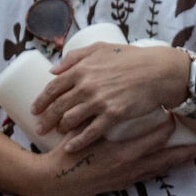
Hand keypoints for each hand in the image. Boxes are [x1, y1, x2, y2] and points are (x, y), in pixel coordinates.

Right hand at [30, 115, 195, 195]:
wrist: (50, 181)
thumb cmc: (64, 154)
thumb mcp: (81, 132)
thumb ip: (96, 115)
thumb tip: (107, 97)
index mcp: (124, 153)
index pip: (155, 138)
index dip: (168, 127)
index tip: (175, 115)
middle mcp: (131, 168)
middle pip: (166, 159)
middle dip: (186, 153)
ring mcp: (127, 179)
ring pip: (159, 170)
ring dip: (176, 163)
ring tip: (194, 157)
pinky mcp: (121, 186)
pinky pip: (147, 177)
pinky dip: (159, 170)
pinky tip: (167, 167)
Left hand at [31, 43, 185, 151]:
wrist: (160, 71)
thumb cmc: (133, 58)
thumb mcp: (102, 48)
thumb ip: (76, 56)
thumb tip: (54, 70)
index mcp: (82, 69)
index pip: (53, 87)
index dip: (41, 101)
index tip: (35, 110)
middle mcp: (87, 86)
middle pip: (58, 107)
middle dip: (46, 119)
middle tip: (40, 128)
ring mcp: (100, 101)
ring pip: (71, 120)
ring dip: (60, 129)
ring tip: (57, 134)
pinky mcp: (114, 114)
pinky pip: (91, 132)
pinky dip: (78, 142)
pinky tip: (70, 147)